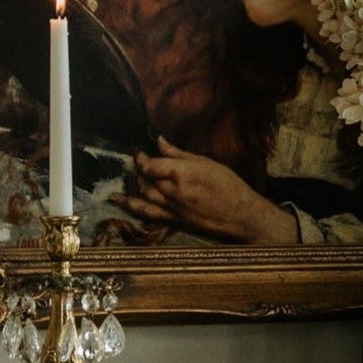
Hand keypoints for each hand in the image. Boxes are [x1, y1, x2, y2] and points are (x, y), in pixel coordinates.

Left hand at [126, 139, 294, 244]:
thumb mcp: (207, 163)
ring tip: (123, 180)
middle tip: (135, 162)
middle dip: (137, 171)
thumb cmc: (229, 186)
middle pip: (145, 180)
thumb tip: (160, 141)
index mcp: (183, 174)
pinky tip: (121, 202)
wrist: (241, 216)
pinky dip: (132, 206)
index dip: (140, 158)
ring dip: (132, 187)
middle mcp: (174, 192)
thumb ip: (179, 154)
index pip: (151, 165)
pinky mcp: (174, 221)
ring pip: (143, 196)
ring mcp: (173, 208)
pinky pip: (148, 213)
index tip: (138, 151)